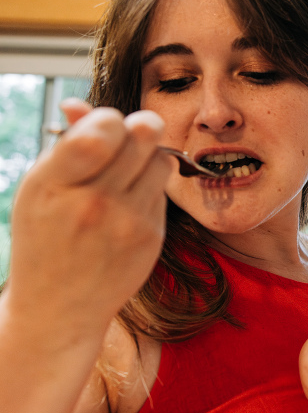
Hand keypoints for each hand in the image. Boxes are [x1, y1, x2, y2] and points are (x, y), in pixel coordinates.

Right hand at [4, 99, 171, 338]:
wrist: (59, 308)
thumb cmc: (46, 239)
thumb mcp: (40, 191)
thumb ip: (66, 146)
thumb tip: (80, 104)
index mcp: (53, 185)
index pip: (101, 131)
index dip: (110, 118)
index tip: (105, 127)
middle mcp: (92, 203)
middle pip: (142, 136)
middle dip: (140, 126)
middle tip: (134, 133)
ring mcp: (126, 222)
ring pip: (161, 159)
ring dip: (149, 156)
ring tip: (129, 170)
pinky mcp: (151, 237)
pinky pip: (162, 191)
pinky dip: (150, 187)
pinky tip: (129, 202)